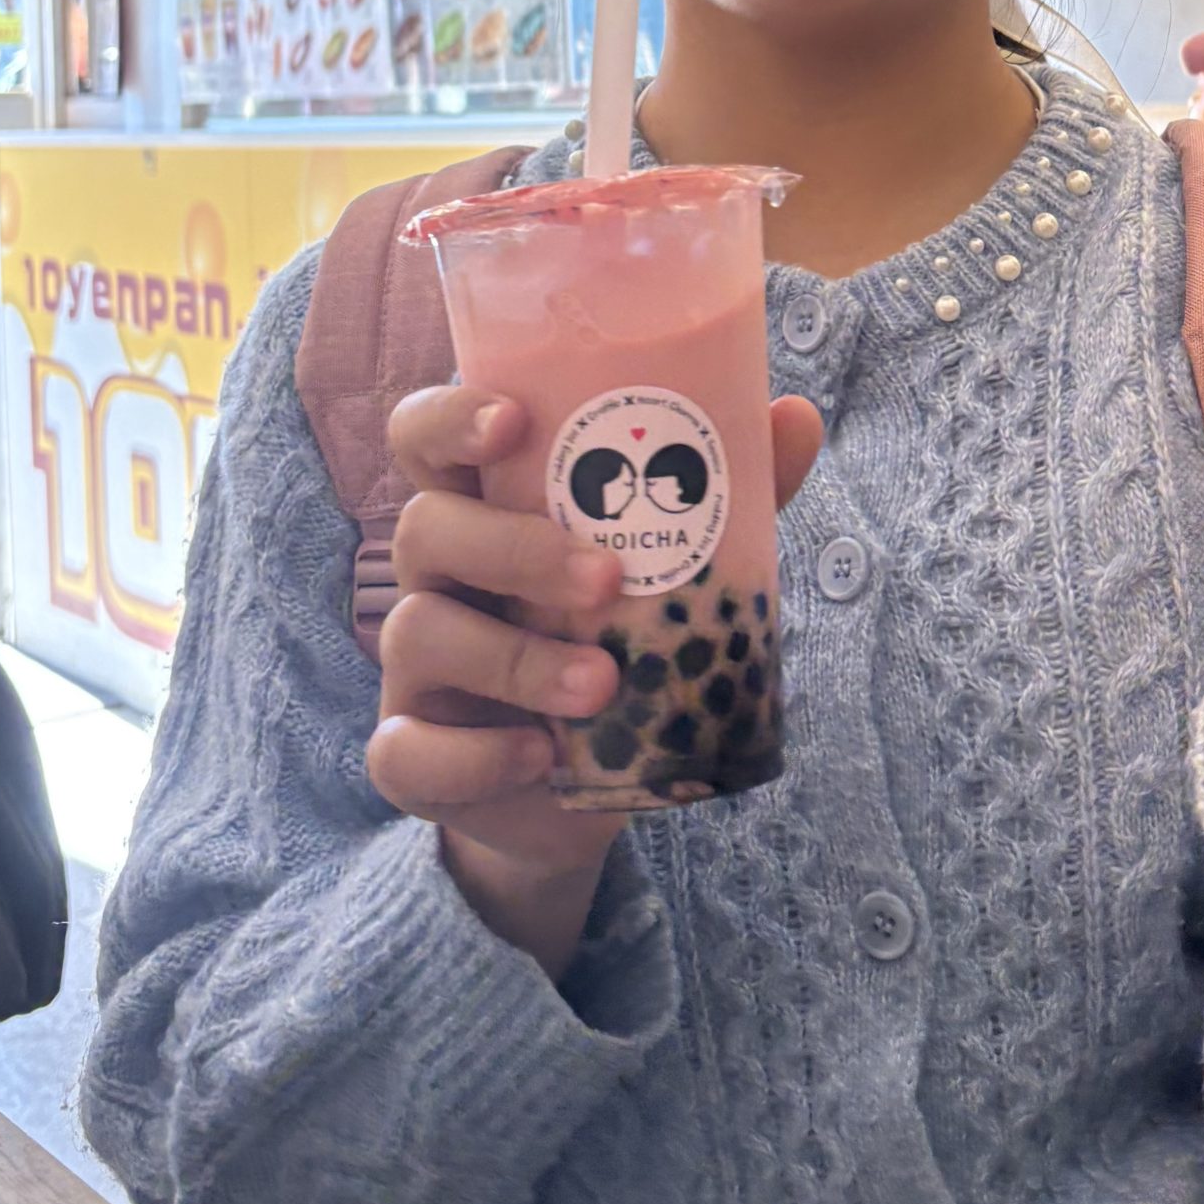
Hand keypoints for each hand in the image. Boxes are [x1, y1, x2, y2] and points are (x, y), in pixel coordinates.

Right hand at [367, 386, 821, 972]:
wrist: (583, 788)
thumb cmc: (618, 643)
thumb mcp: (671, 569)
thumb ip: (718, 496)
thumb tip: (795, 416)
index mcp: (484, 511)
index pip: (427, 437)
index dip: (452, 417)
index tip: (513, 420)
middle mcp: (437, 578)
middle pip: (425, 526)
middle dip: (512, 547)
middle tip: (606, 579)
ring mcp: (414, 669)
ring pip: (418, 631)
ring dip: (515, 658)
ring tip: (603, 686)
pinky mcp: (412, 756)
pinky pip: (408, 751)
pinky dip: (474, 755)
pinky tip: (537, 757)